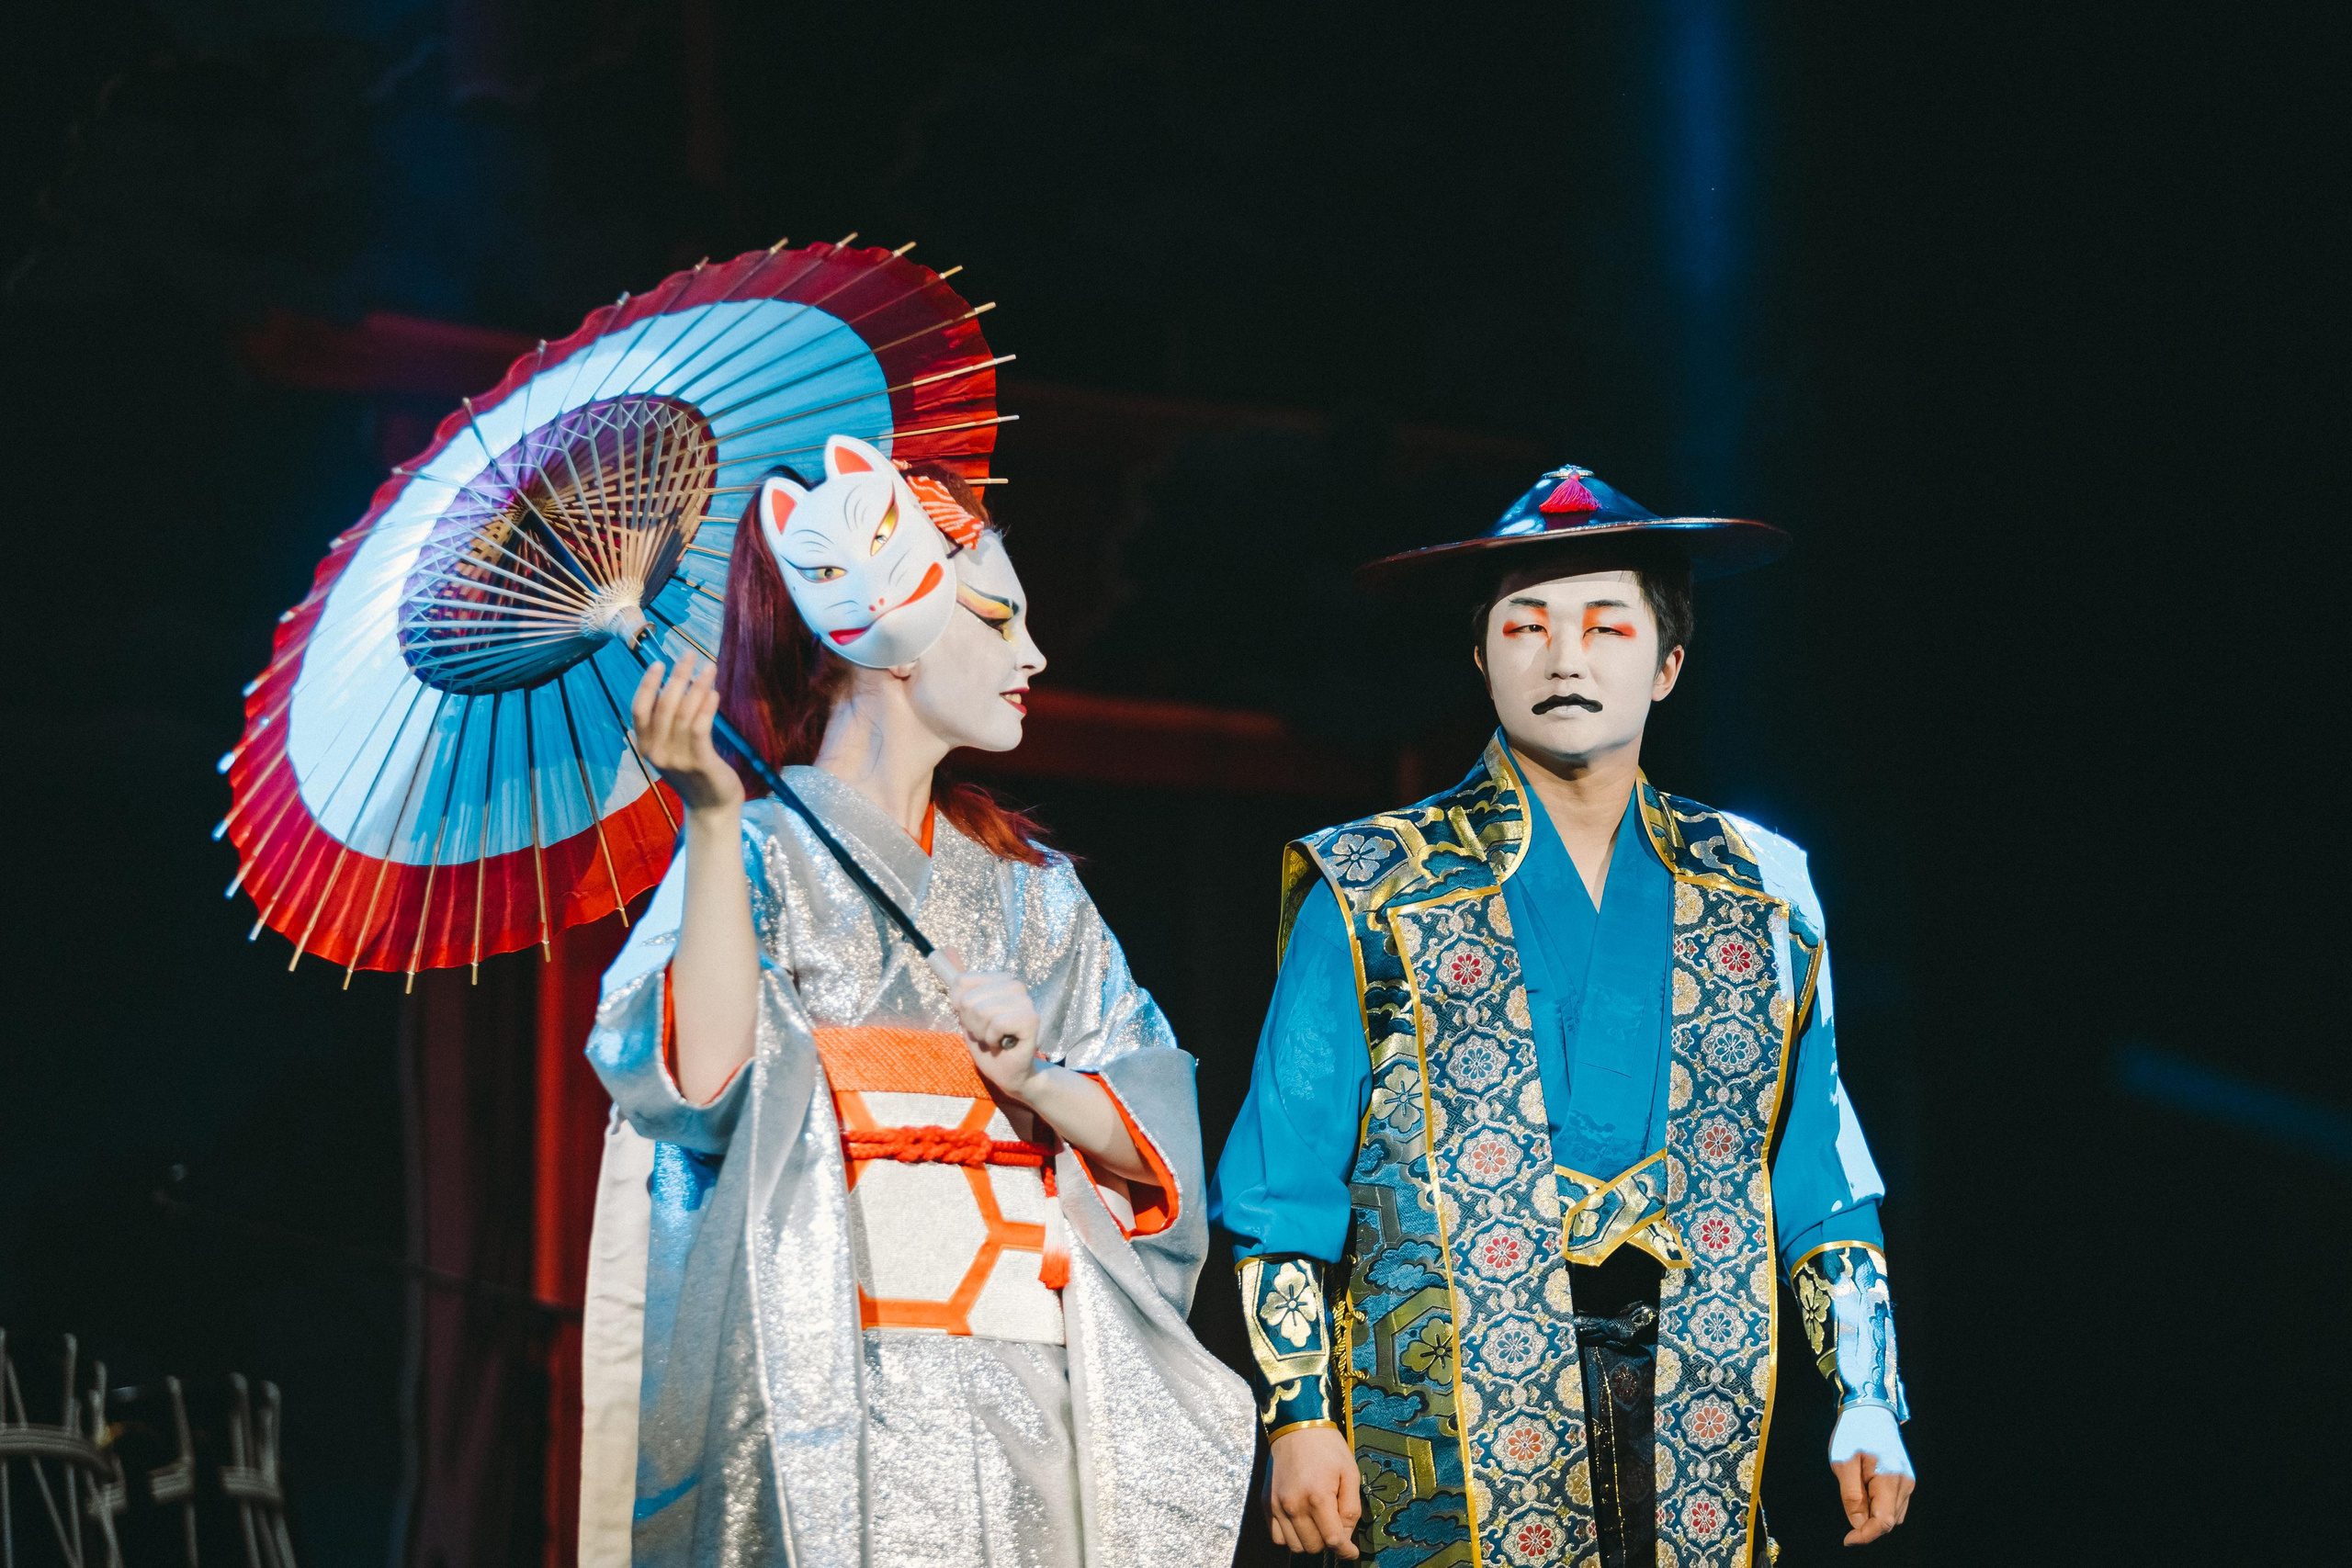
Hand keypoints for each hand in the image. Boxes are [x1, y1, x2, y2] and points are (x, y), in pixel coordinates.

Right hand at [630, 655, 743, 814]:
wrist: (711, 807)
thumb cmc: (694, 773)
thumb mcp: (672, 749)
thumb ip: (667, 724)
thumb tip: (674, 685)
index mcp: (645, 747)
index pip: (639, 710)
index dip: (647, 684)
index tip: (658, 663)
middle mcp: (657, 752)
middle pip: (663, 706)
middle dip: (677, 676)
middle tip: (689, 655)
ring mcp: (677, 759)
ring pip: (684, 713)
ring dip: (697, 686)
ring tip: (709, 668)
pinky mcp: (700, 762)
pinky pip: (700, 728)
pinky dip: (706, 707)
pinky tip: (714, 693)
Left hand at [941, 948, 1043, 1097]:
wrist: (1009, 1072)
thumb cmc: (989, 1042)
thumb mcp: (967, 1012)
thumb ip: (959, 984)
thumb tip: (945, 948)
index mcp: (1000, 980)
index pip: (961, 981)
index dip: (960, 1006)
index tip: (973, 1019)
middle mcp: (1015, 986)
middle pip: (969, 999)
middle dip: (971, 1023)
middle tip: (986, 1033)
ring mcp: (1025, 1001)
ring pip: (982, 1010)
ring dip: (982, 1033)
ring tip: (994, 1039)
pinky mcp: (1031, 1019)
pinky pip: (997, 1023)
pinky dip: (993, 1039)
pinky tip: (1003, 1044)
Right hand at [1266, 1425, 1360, 1558]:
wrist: (1295, 1426)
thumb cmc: (1328, 1448)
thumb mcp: (1349, 1472)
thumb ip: (1351, 1508)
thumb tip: (1346, 1536)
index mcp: (1318, 1497)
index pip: (1333, 1540)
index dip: (1346, 1551)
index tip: (1352, 1552)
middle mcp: (1293, 1505)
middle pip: (1313, 1546)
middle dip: (1327, 1541)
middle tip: (1333, 1523)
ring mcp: (1276, 1506)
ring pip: (1294, 1546)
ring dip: (1309, 1541)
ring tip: (1316, 1522)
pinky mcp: (1265, 1503)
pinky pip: (1276, 1536)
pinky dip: (1289, 1536)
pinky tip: (1300, 1521)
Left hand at [1828, 1407, 1913, 1544]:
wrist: (1870, 1407)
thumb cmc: (1853, 1432)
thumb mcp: (1843, 1463)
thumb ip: (1851, 1496)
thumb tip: (1858, 1524)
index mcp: (1890, 1479)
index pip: (1883, 1522)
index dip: (1866, 1535)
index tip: (1848, 1540)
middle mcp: (1905, 1483)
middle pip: (1890, 1521)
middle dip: (1868, 1525)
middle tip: (1848, 1508)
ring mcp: (1908, 1481)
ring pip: (1893, 1515)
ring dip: (1874, 1515)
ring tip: (1856, 1492)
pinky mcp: (1906, 1478)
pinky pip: (1894, 1503)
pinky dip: (1880, 1506)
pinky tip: (1865, 1490)